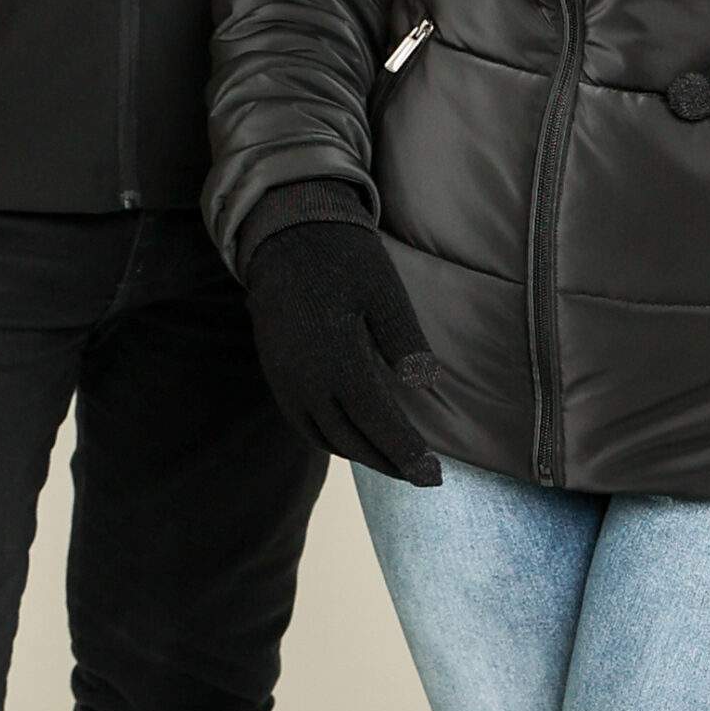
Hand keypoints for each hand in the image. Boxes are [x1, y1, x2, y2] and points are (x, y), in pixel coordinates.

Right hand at [242, 219, 443, 486]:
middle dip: (390, 462)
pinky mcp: (275, 373)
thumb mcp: (384, 292)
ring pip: (325, 437)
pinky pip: (303, 422)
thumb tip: (427, 385)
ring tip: (395, 460)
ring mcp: (286, 381)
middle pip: (352, 441)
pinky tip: (353, 436)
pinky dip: (331, 439)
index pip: (378, 425)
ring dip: (362, 454)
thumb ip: (404, 342)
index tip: (434, 475)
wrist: (285, 234)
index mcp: (338, 362)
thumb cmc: (343, 259)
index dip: (407, 454)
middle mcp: (306, 382)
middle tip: (423, 476)